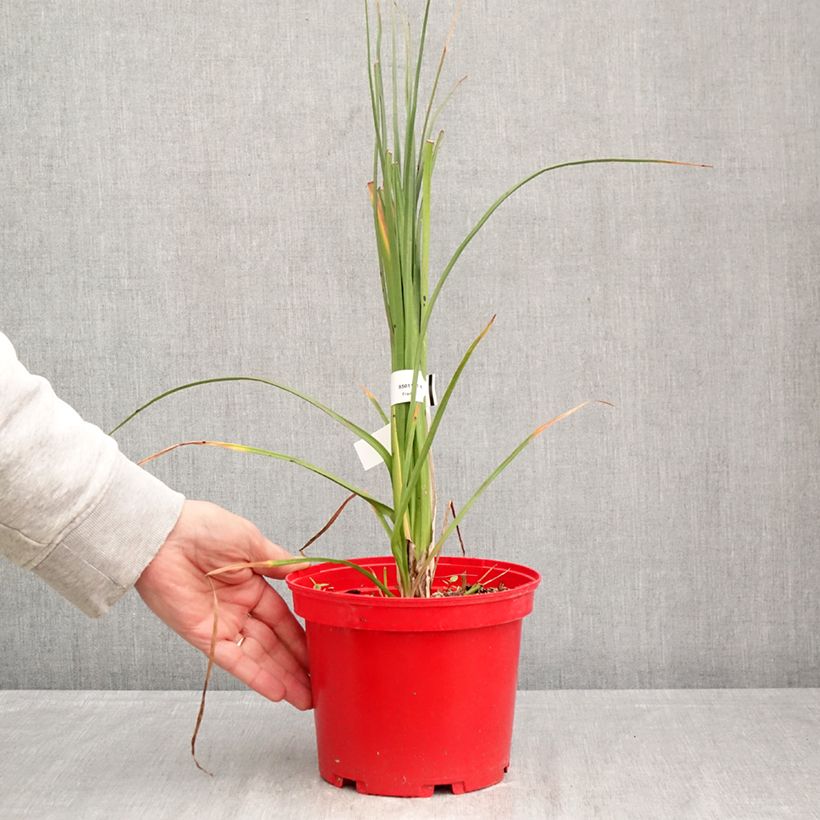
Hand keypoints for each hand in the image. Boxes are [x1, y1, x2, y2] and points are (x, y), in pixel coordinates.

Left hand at [135, 500, 311, 709]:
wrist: (164, 535)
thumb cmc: (204, 529)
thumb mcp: (251, 542)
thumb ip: (279, 563)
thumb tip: (307, 570)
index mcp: (252, 585)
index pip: (283, 618)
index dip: (302, 637)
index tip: (322, 652)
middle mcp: (239, 608)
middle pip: (274, 643)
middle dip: (297, 666)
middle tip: (319, 686)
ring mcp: (222, 624)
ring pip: (258, 657)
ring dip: (283, 677)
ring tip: (305, 698)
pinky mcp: (204, 635)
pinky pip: (234, 660)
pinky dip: (255, 676)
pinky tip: (277, 691)